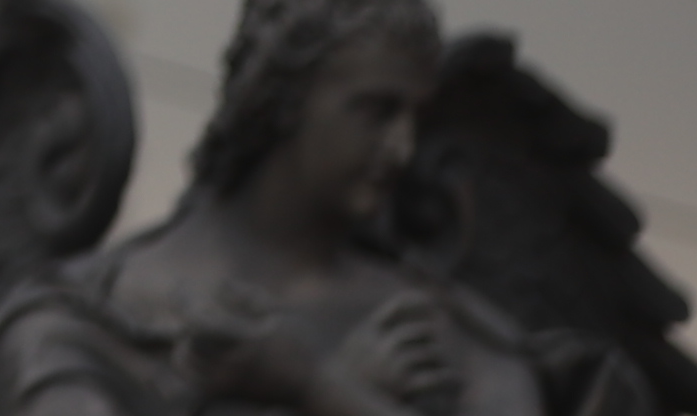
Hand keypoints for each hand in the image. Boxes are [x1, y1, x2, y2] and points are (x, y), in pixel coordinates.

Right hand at [247, 291, 462, 415]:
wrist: (327, 404)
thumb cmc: (320, 386)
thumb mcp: (309, 354)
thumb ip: (281, 322)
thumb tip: (241, 291)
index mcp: (364, 337)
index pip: (394, 310)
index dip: (413, 304)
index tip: (430, 304)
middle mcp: (379, 346)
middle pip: (418, 331)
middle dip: (431, 338)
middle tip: (437, 344)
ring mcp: (392, 365)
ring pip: (430, 352)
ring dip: (442, 362)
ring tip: (448, 371)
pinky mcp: (404, 386)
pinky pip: (437, 376)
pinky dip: (450, 379)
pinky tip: (455, 384)